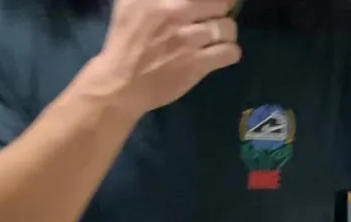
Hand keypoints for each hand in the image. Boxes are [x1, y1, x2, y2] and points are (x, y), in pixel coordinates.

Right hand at [75, 0, 241, 116]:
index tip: (206, 6)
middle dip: (220, 10)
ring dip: (225, 33)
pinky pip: (230, 52)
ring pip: (228, 27)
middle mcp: (175, 12)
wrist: (120, 83)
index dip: (211, 1)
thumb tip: (176, 0)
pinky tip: (218, 54)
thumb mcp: (130, 3)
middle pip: (221, 3)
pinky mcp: (196, 63)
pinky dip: (229, 52)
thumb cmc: (125, 40)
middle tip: (212, 18)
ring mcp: (187, 39)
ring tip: (215, 38)